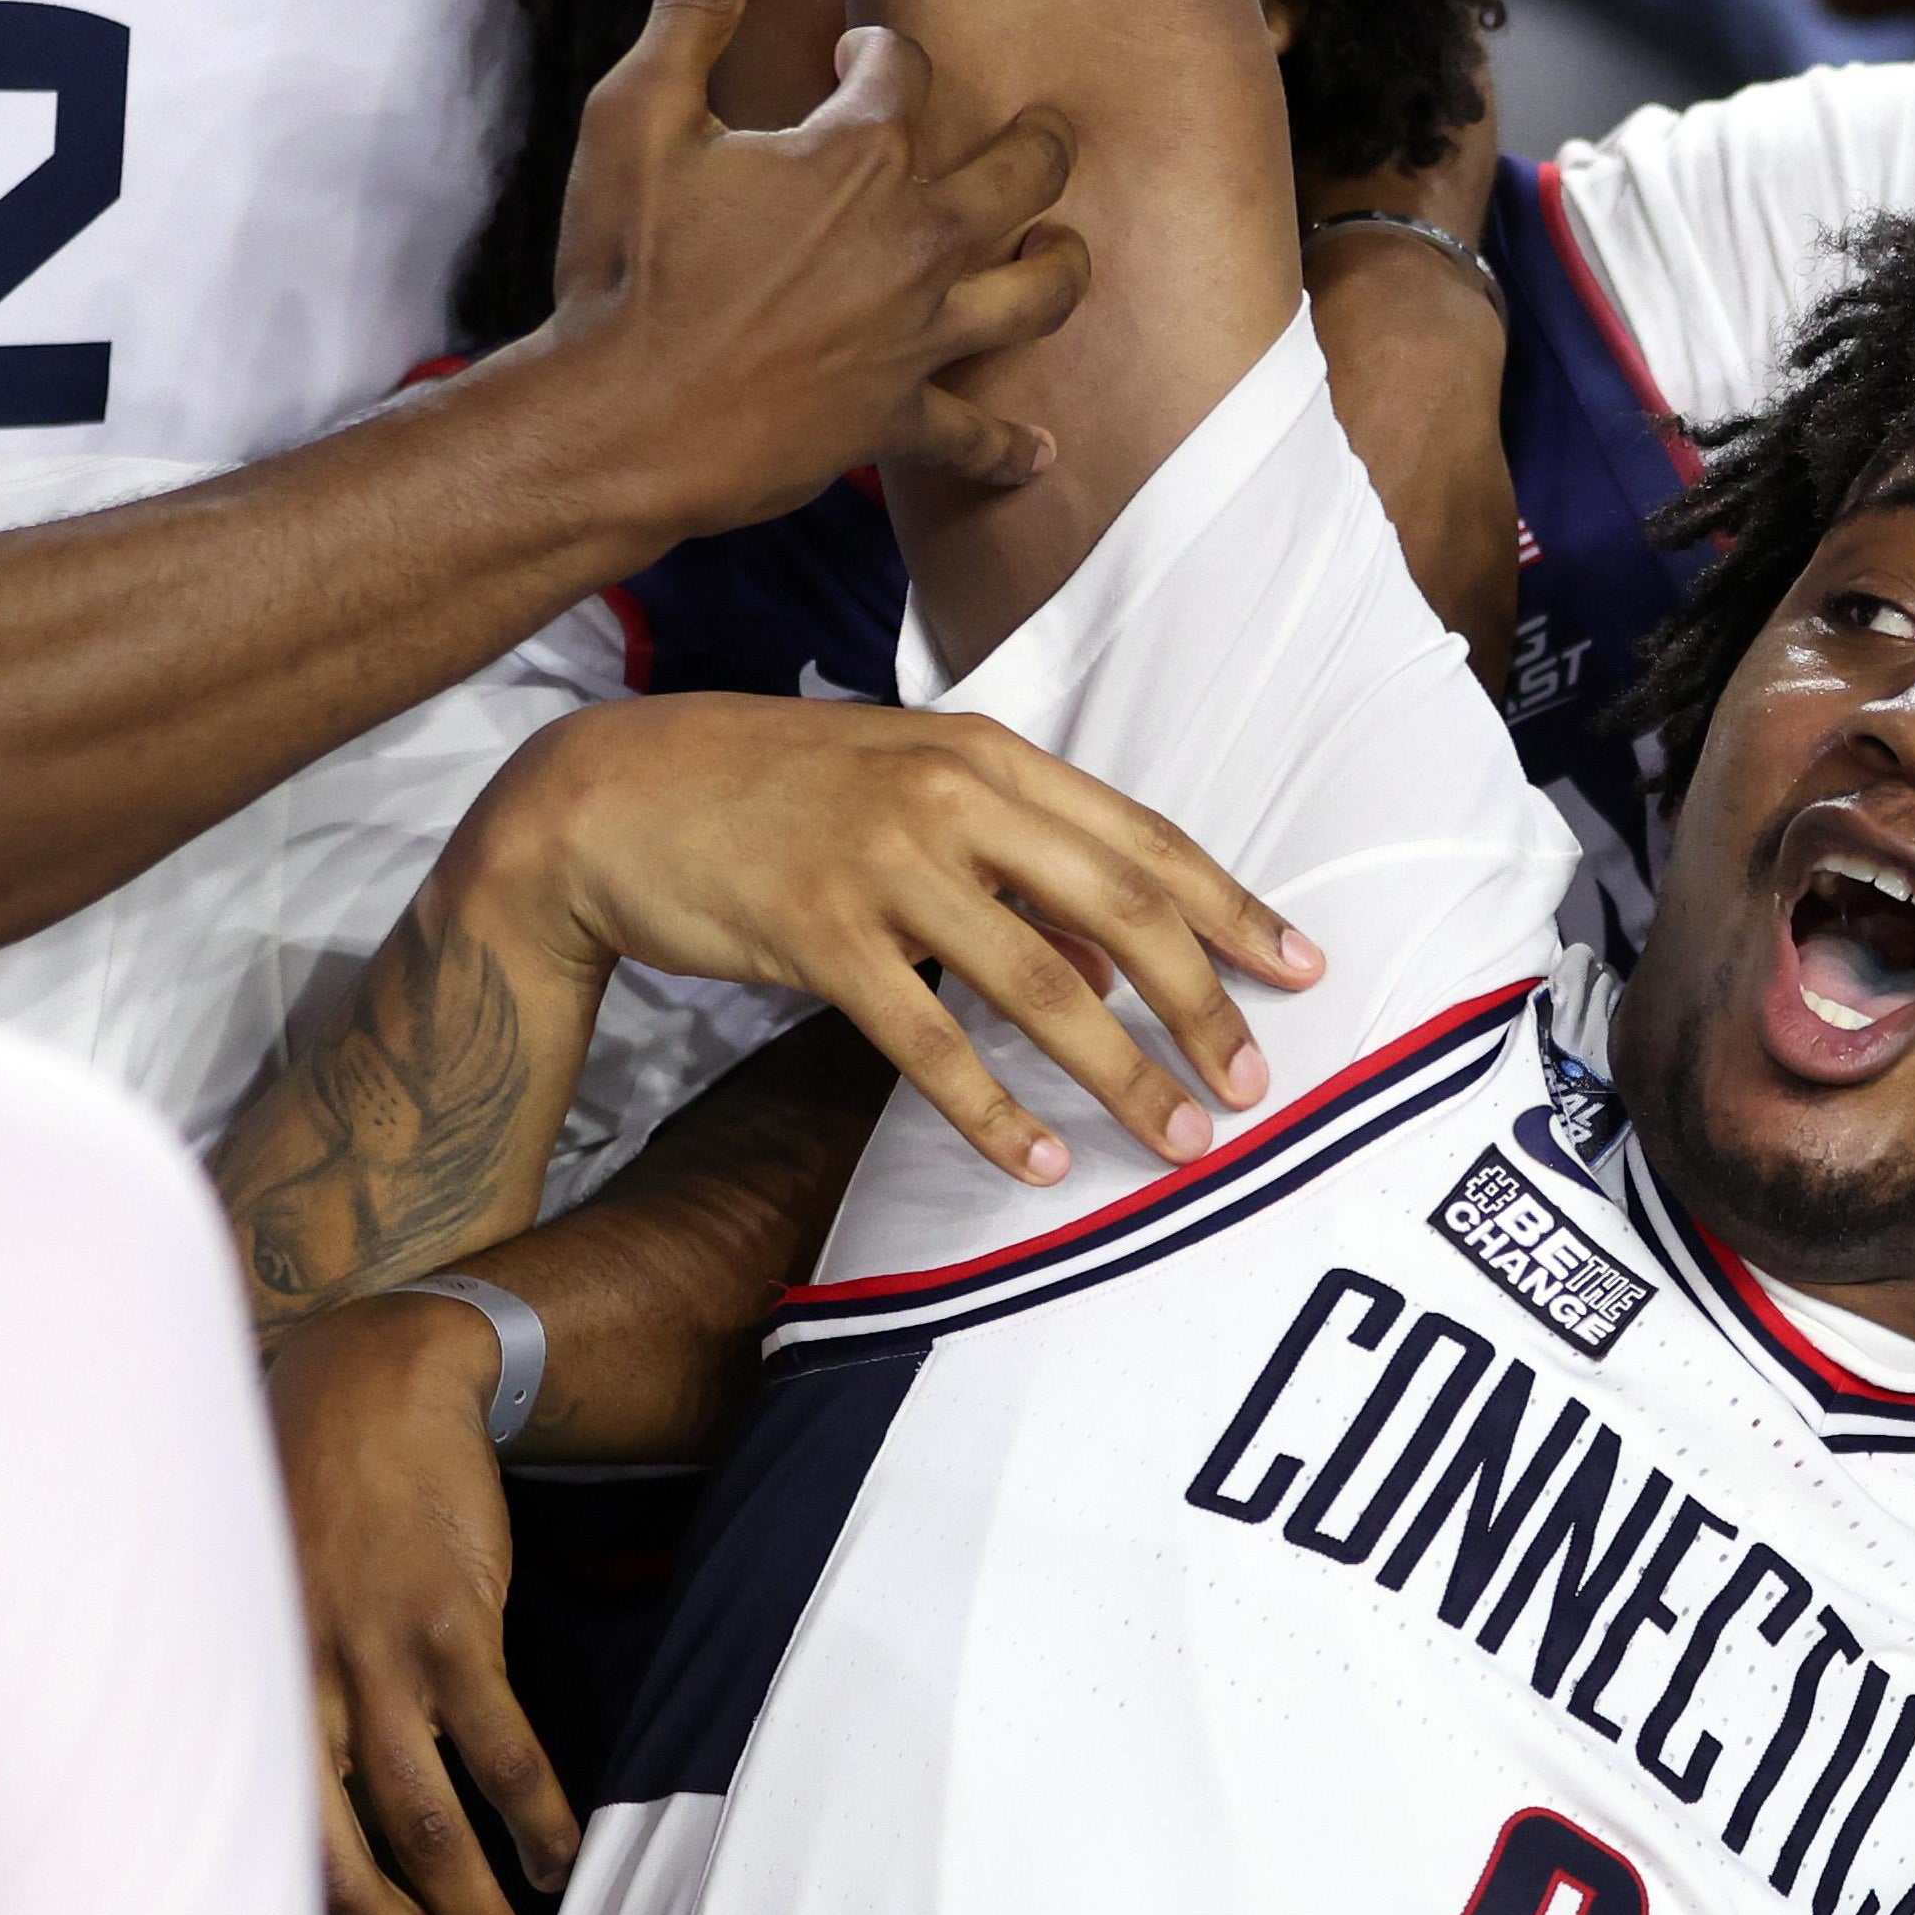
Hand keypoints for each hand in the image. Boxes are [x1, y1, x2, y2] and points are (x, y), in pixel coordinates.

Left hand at [271, 1289, 567, 1914]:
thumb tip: (318, 1816)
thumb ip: (283, 1705)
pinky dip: (537, 1816)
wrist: (369, 1384)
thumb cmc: (307, 1504)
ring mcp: (375, 1664)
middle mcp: (296, 1696)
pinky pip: (502, 1749)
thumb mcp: (256, 1608)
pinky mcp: (450, 1625)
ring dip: (491, 1913)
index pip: (284, 1856)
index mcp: (245, 1702)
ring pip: (435, 1827)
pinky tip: (562, 1853)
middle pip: (358, 1867)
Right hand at [483, 693, 1325, 1182]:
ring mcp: (883, 861)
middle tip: (1255, 1086)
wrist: (611, 796)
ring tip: (1179, 1139)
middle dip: (1204, 1003)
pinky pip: (926, 1040)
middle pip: (1119, 906)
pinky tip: (1042, 1159)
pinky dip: (994, 1108)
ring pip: (1040, 982)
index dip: (1230, 908)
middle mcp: (951, 796)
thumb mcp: (907, 798)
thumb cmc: (773, 798)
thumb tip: (1111, 968)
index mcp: (986, 755)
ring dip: (1123, 1072)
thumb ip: (1014, 868)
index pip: (1142, 837)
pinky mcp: (817, 931)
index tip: (1303, 970)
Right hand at [517, 0, 1089, 543]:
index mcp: (858, 155)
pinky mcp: (899, 419)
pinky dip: (1009, 446)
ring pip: (1038, 295)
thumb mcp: (641, 110)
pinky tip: (1038, 450)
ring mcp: (919, 336)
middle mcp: (915, 240)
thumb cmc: (624, 267)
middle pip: (1022, 173)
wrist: (617, 420)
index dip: (878, 53)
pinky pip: (977, 437)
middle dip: (1037, 143)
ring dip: (1061, 266)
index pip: (907, 70)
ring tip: (1064, 248)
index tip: (848, 57)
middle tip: (1043, 133)